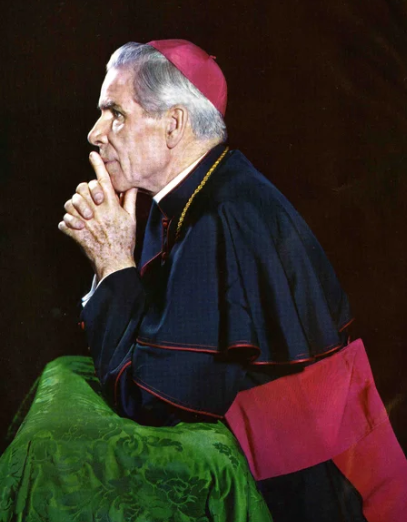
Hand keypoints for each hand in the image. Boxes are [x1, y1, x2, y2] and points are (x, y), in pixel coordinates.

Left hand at [59, 152, 136, 279]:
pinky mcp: (77, 234)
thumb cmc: (125, 241)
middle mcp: (98, 212)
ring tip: (79, 212)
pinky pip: (64, 221)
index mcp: (111, 206)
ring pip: (71, 203)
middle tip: (87, 196)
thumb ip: (130, 201)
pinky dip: (67, 223)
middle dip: (84, 189)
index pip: (104, 180)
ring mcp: (86, 223)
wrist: (115, 263)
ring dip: (73, 205)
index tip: (92, 155)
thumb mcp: (131, 220)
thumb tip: (131, 186)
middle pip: (84, 188)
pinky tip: (74, 226)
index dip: (98, 165)